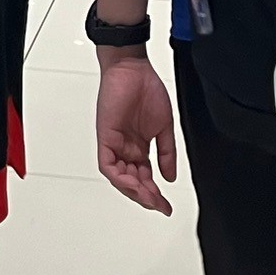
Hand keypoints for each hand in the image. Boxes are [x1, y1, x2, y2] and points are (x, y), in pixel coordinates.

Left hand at [95, 53, 176, 214]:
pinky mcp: (105, 137)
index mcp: (139, 147)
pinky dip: (119, 177)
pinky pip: (108, 165)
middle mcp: (125, 149)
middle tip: (159, 205)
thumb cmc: (146, 89)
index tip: (166, 206)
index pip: (145, 178)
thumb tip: (170, 177)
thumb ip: (166, 153)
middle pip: (132, 182)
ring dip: (133, 190)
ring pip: (119, 177)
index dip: (154, 194)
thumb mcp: (164, 126)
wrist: (133, 68)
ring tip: (148, 197)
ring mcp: (114, 144)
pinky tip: (133, 182)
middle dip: (145, 196)